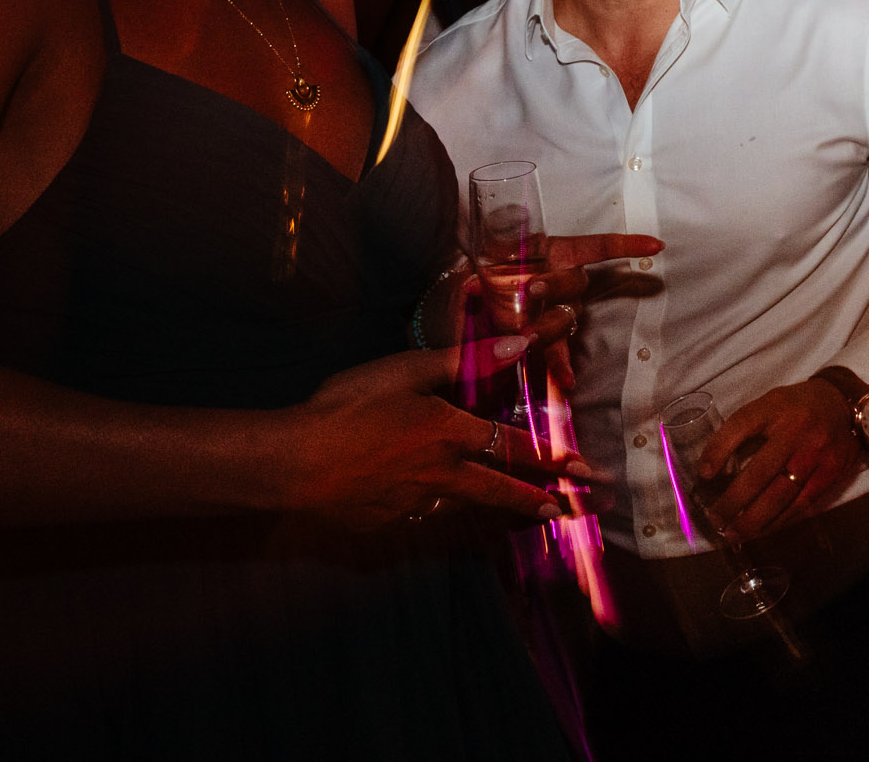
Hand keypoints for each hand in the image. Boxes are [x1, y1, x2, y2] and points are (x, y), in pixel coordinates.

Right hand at [269, 341, 585, 530]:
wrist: (291, 463)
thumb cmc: (346, 408)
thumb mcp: (406, 371)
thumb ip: (465, 360)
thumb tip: (521, 344)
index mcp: (450, 434)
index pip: (513, 447)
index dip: (549, 457)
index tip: (577, 468)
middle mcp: (441, 474)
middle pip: (498, 490)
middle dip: (536, 501)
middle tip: (566, 510)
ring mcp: (412, 504)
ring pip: (461, 506)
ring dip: (490, 511)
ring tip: (516, 516)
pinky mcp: (383, 523)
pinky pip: (418, 516)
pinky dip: (432, 511)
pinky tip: (430, 507)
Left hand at [466, 232, 663, 391]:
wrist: (473, 298)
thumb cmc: (487, 271)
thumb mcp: (488, 260)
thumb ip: (485, 272)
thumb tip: (473, 287)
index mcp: (556, 252)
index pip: (598, 247)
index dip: (626, 246)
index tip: (656, 247)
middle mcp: (566, 279)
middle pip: (573, 282)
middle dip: (554, 284)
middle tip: (532, 289)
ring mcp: (560, 307)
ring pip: (566, 316)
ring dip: (548, 325)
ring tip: (527, 337)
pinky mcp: (549, 333)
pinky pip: (561, 349)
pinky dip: (562, 365)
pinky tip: (568, 382)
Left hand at [697, 378, 868, 544]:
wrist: (844, 403)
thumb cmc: (796, 406)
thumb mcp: (769, 404)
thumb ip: (745, 428)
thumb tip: (712, 467)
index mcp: (775, 408)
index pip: (741, 426)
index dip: (718, 450)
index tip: (703, 475)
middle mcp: (796, 430)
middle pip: (759, 472)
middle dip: (733, 501)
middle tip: (716, 520)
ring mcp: (815, 454)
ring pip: (781, 494)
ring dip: (754, 520)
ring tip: (734, 534)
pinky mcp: (831, 472)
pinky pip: (802, 504)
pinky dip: (779, 520)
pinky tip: (763, 530)